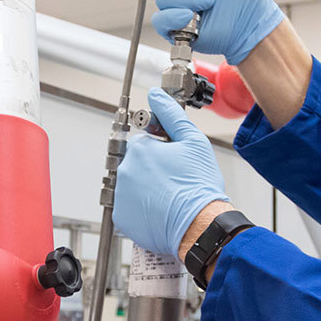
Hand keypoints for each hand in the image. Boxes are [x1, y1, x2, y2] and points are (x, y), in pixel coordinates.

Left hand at [113, 89, 230, 257]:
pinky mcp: (121, 217)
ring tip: (168, 197)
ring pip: (131, 186)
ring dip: (145, 189)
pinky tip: (160, 210)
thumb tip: (155, 95)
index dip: (162, 152)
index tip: (174, 163)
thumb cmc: (199, 187)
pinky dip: (141, 209)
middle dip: (152, 170)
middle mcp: (125, 170)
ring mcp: (120, 195)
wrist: (200, 225)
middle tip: (174, 181)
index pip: (144, 144)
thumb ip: (171, 114)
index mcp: (139, 149)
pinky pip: (128, 208)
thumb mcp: (193, 141)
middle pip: (136, 165)